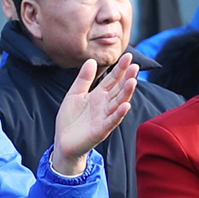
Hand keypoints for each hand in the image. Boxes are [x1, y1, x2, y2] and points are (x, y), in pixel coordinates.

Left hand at [49, 54, 138, 175]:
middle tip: (135, 66)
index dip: (120, 68)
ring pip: (118, 103)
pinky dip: (119, 113)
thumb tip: (92, 60)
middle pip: (118, 89)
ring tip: (133, 81)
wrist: (63, 142)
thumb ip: (84, 79)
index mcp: (98, 95)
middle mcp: (104, 105)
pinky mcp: (101, 130)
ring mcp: (104, 117)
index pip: (112, 79)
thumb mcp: (74, 94)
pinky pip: (112, 121)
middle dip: (127, 78)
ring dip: (126, 93)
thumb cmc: (70, 119)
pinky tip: (126, 105)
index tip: (129, 56)